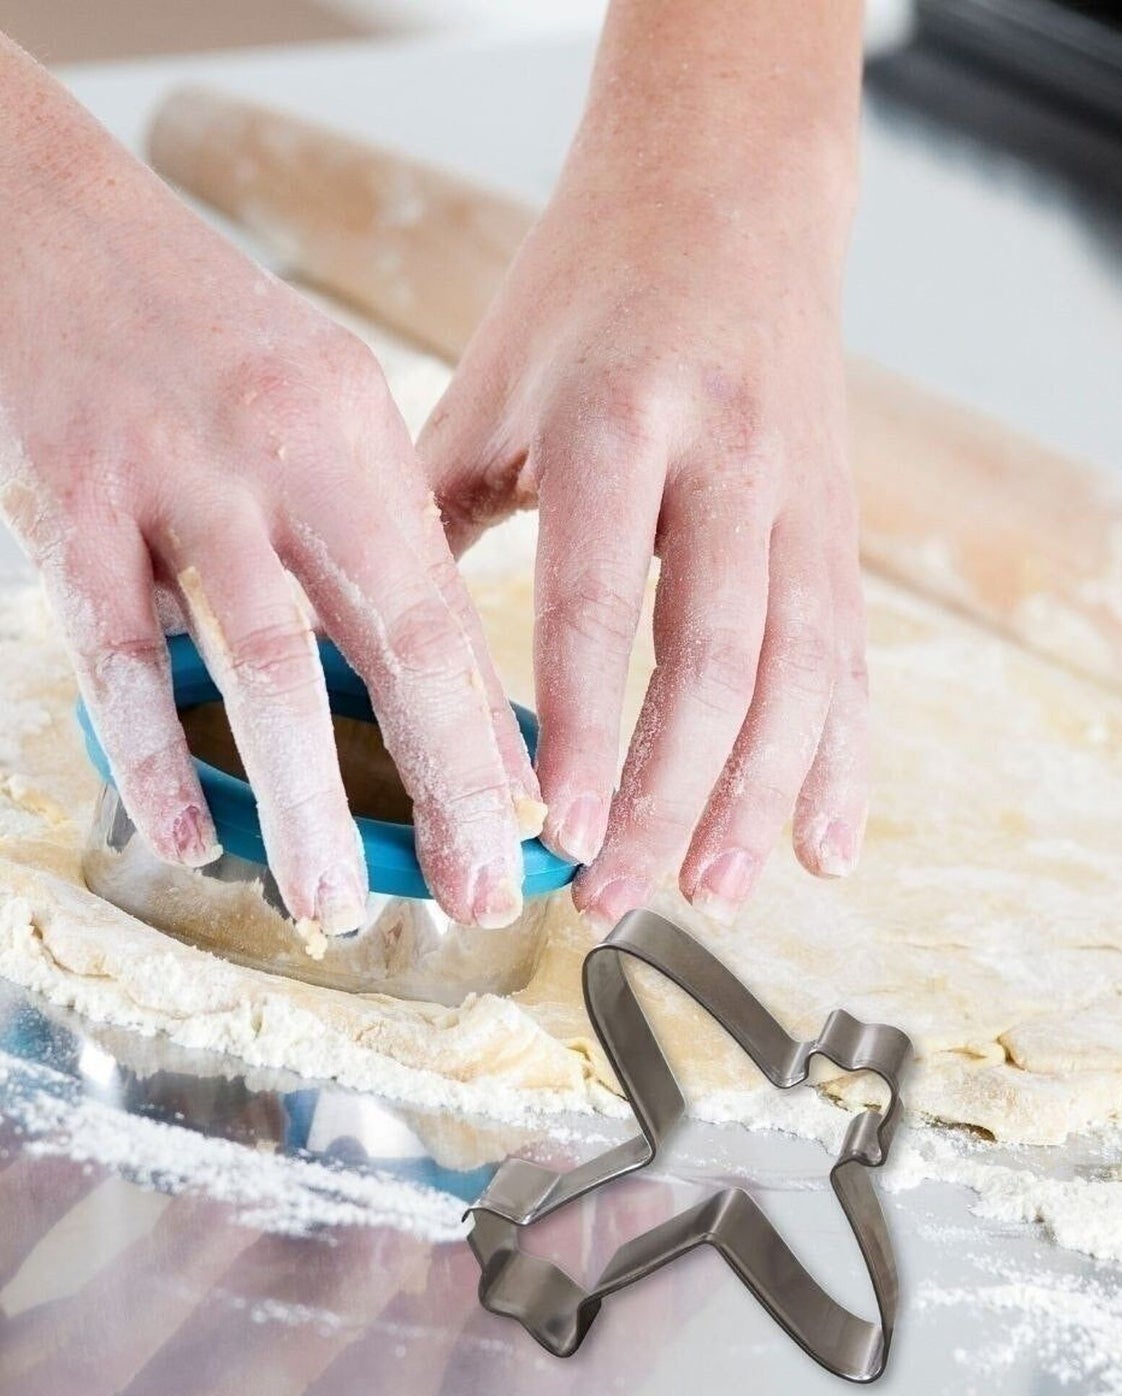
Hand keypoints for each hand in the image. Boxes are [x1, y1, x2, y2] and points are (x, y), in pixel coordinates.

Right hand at [0, 39, 541, 931]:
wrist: (46, 220)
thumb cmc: (210, 337)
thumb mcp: (325, 409)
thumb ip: (376, 540)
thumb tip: (448, 691)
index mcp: (359, 436)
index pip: (446, 608)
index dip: (490, 731)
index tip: (525, 827)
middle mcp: (281, 457)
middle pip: (383, 643)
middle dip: (439, 783)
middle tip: (475, 893)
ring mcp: (171, 480)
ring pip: (256, 659)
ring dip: (301, 795)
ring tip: (331, 899)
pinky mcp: (66, 503)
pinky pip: (116, 647)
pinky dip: (150, 749)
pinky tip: (185, 832)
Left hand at [420, 0, 868, 931]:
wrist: (732, 189)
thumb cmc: (593, 288)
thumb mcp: (496, 382)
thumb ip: (437, 512)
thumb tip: (368, 651)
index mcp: (620, 417)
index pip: (602, 599)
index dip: (583, 726)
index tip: (553, 831)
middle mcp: (729, 459)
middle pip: (714, 658)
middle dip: (666, 794)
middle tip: (616, 894)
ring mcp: (802, 495)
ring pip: (800, 673)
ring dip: (760, 798)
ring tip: (717, 893)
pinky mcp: (842, 527)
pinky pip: (854, 661)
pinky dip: (844, 763)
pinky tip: (828, 846)